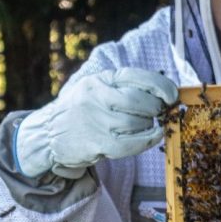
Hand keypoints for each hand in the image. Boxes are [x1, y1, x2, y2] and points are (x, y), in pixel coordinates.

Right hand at [15, 68, 177, 178]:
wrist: (48, 134)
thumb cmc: (84, 110)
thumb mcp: (100, 88)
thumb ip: (127, 87)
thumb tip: (166, 94)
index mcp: (102, 79)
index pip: (139, 77)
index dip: (162, 87)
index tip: (172, 96)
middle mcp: (97, 96)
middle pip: (140, 101)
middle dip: (156, 108)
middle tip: (158, 113)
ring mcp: (95, 120)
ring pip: (137, 123)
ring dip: (149, 126)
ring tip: (145, 125)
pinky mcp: (96, 142)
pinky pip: (131, 144)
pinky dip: (148, 140)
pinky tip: (153, 136)